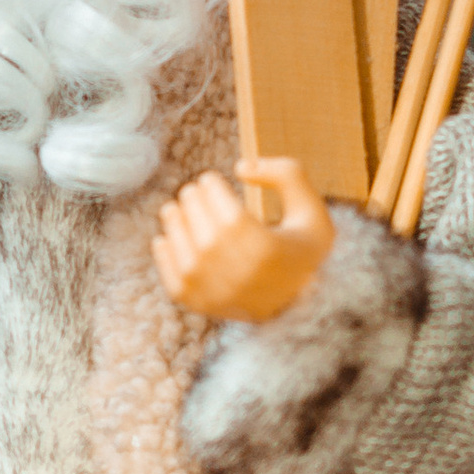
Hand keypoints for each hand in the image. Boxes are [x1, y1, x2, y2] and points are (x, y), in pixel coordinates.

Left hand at [153, 156, 333, 322]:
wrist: (299, 300)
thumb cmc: (301, 246)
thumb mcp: (309, 207)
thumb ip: (286, 174)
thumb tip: (240, 166)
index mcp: (273, 253)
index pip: (233, 219)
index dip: (214, 192)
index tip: (209, 178)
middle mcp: (246, 278)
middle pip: (208, 237)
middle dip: (193, 205)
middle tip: (191, 191)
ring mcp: (224, 296)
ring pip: (188, 259)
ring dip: (175, 227)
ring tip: (173, 209)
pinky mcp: (207, 307)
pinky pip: (178, 284)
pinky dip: (166, 260)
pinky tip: (164, 239)